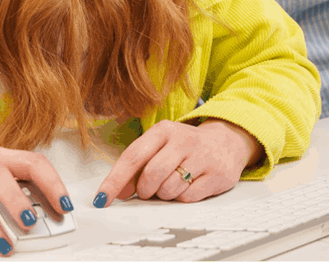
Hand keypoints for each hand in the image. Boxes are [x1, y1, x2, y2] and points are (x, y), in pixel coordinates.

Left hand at [93, 119, 261, 206]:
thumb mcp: (160, 147)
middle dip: (145, 190)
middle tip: (150, 189)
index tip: (102, 198)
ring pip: (169, 189)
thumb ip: (137, 167)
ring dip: (165, 194)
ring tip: (172, 183)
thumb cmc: (185, 147)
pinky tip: (188, 185)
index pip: (133, 156)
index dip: (115, 180)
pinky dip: (182, 198)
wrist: (226, 142)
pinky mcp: (216, 175)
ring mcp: (202, 157)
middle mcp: (183, 140)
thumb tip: (118, 191)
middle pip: (151, 175)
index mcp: (163, 130)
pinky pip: (187, 197)